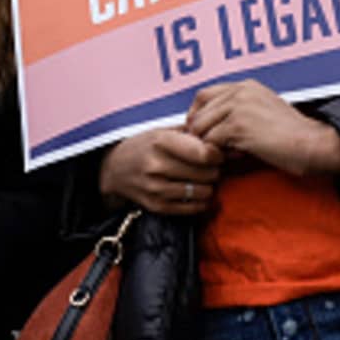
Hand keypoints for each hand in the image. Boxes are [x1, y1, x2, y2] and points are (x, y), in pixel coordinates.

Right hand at [98, 129, 223, 215]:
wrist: (115, 169)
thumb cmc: (145, 146)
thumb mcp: (163, 130)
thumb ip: (192, 133)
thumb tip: (224, 140)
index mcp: (161, 141)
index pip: (204, 153)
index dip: (217, 154)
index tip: (217, 153)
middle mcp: (157, 165)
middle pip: (206, 173)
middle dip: (215, 170)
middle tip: (213, 167)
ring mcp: (156, 188)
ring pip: (202, 192)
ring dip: (209, 186)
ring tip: (204, 179)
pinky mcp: (157, 206)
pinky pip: (193, 208)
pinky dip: (201, 201)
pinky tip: (197, 192)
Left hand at [186, 80, 339, 176]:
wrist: (313, 143)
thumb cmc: (293, 136)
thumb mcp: (264, 112)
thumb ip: (239, 112)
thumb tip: (209, 127)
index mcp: (246, 86)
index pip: (204, 95)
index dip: (198, 116)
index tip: (203, 133)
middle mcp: (240, 91)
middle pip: (198, 111)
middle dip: (200, 133)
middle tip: (215, 148)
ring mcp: (239, 106)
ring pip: (201, 128)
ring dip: (210, 145)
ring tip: (231, 152)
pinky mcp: (238, 125)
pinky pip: (210, 141)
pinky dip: (219, 154)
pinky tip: (239, 156)